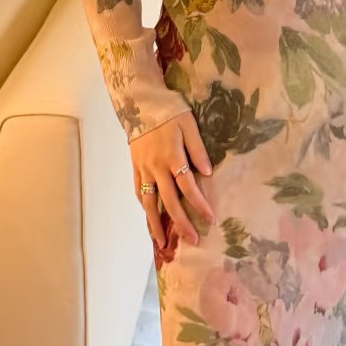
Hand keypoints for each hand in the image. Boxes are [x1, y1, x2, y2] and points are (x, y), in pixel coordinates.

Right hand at [131, 113, 213, 252]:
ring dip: (156, 225)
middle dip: (181, 224)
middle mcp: (156, 168)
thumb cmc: (169, 111)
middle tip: (193, 241)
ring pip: (148, 203)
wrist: (139, 102)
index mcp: (171, 157)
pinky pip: (138, 192)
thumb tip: (208, 173)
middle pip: (169, 202)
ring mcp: (143, 169)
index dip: (199, 204)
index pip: (188, 187)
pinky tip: (149, 218)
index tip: (210, 219)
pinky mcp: (134, 167)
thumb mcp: (188, 124)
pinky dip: (143, 207)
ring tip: (162, 243)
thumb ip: (197, 149)